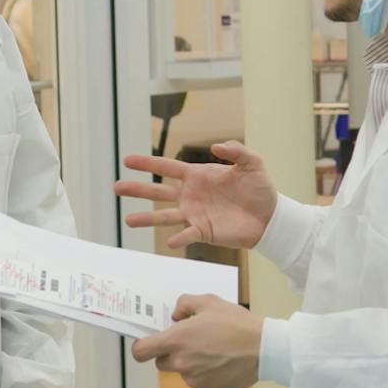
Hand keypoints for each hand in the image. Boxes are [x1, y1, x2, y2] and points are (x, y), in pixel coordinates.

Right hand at [114, 141, 278, 249]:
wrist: (271, 216)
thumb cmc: (260, 189)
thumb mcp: (252, 164)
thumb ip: (236, 151)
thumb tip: (216, 146)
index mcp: (198, 176)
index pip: (167, 167)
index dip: (148, 163)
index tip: (127, 160)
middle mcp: (191, 195)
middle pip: (158, 191)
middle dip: (137, 189)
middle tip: (116, 187)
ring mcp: (195, 214)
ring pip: (165, 215)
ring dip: (147, 218)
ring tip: (128, 220)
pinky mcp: (204, 231)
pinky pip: (188, 234)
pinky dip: (179, 238)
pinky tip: (169, 241)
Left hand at [131, 293, 263, 387]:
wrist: (264, 349)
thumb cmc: (237, 324)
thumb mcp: (209, 302)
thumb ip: (184, 304)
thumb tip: (174, 316)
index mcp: (176, 340)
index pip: (141, 352)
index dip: (142, 347)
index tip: (148, 344)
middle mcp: (181, 363)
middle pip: (161, 363)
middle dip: (170, 354)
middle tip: (191, 343)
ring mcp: (193, 379)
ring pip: (182, 372)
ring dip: (190, 364)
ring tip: (213, 352)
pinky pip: (198, 382)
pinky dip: (205, 375)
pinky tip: (221, 363)